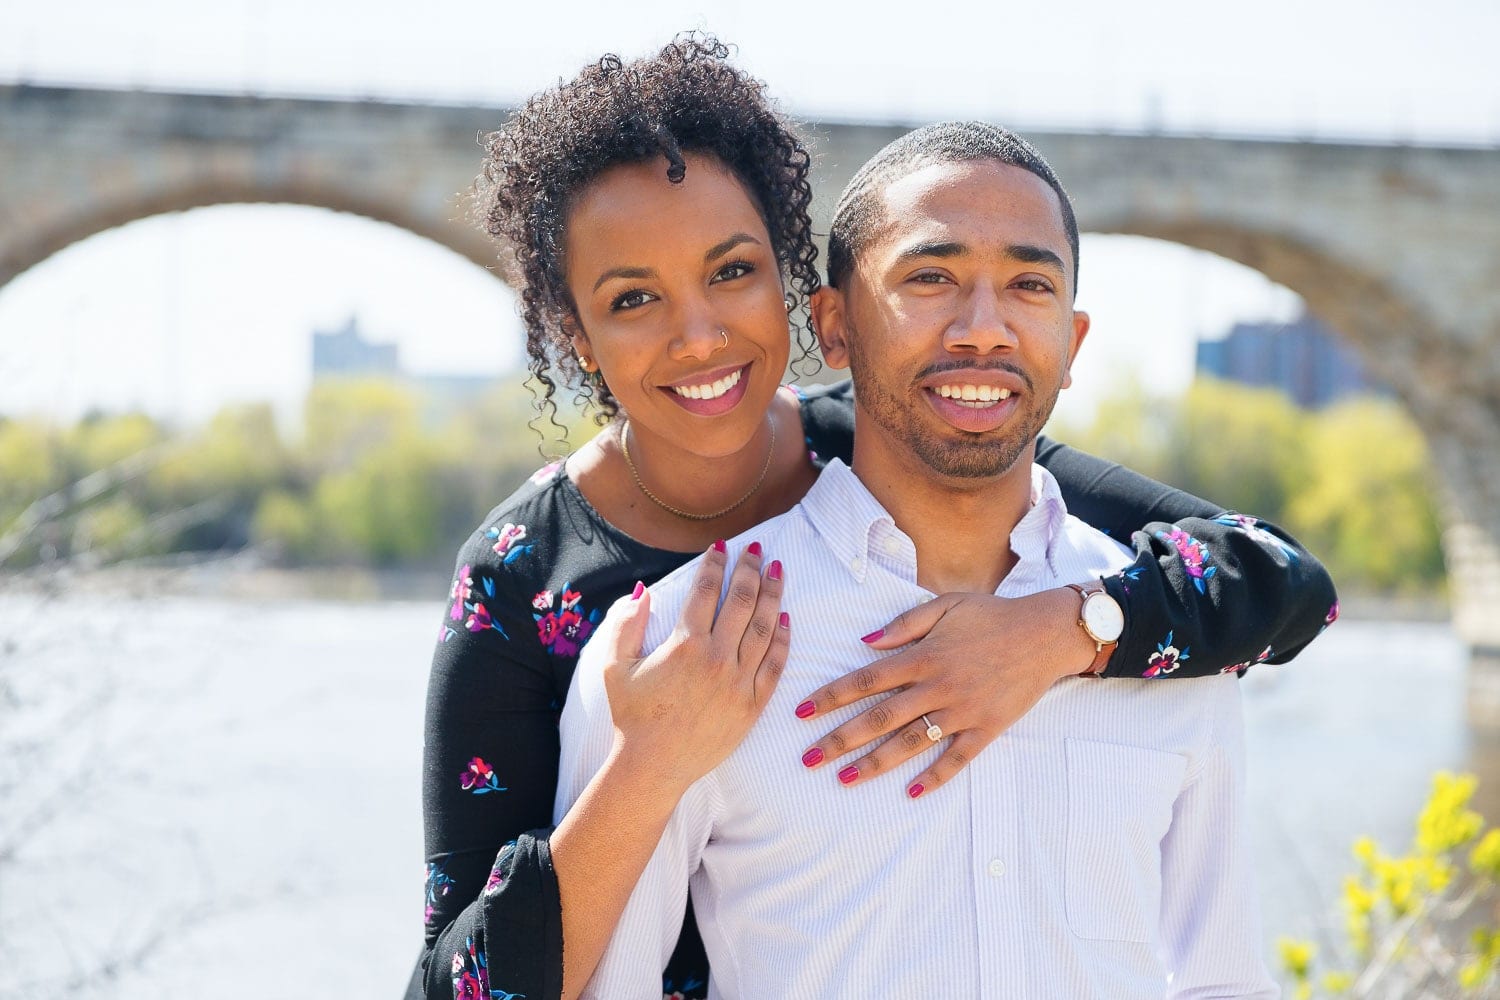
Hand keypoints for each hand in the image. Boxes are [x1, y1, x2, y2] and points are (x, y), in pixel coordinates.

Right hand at [597, 541, 789, 791]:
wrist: (654, 765)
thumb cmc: (632, 716)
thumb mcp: (616, 666)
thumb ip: (626, 624)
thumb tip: (642, 591)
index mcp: (685, 644)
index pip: (706, 590)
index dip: (714, 564)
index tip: (720, 547)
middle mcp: (717, 658)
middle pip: (742, 601)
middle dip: (750, 569)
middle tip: (756, 550)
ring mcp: (739, 682)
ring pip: (764, 627)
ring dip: (773, 594)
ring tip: (777, 571)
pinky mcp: (753, 705)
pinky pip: (775, 664)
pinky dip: (782, 638)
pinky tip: (786, 618)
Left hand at [794, 588, 1093, 797]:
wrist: (1045, 634)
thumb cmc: (991, 616)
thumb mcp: (945, 606)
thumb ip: (903, 625)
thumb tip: (863, 642)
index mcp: (923, 656)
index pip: (865, 679)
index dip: (830, 696)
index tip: (801, 711)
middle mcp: (937, 687)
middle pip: (880, 717)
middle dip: (840, 739)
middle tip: (809, 757)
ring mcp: (962, 711)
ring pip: (911, 743)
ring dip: (875, 763)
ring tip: (845, 779)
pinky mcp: (987, 729)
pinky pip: (957, 758)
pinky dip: (934, 776)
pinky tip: (910, 792)